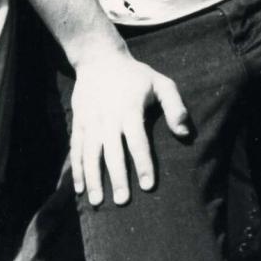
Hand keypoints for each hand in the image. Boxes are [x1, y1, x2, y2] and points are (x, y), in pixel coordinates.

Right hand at [69, 51, 190, 207]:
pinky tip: (79, 189)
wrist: (99, 58)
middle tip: (123, 202)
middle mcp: (108, 117)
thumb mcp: (161, 83)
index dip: (142, 164)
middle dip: (117, 178)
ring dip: (93, 179)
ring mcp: (91, 121)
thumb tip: (184, 133)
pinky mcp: (78, 123)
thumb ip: (175, 106)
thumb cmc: (135, 75)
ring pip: (90, 154)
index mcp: (130, 109)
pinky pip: (76, 149)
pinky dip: (77, 170)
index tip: (147, 186)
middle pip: (112, 152)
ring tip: (99, 202)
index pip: (137, 141)